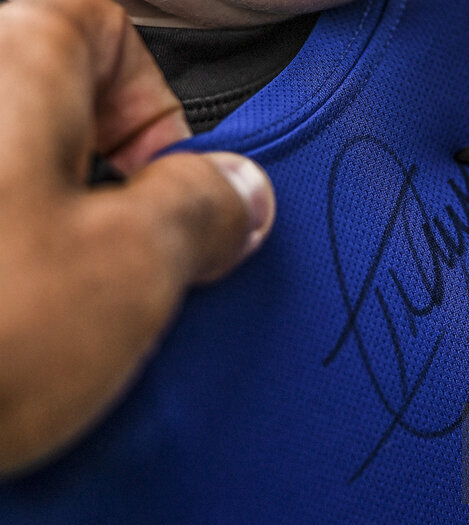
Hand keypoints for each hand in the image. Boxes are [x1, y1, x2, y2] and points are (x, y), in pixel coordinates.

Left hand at [0, 0, 275, 473]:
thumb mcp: (135, 263)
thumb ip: (206, 207)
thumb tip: (239, 194)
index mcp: (1, 58)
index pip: (104, 28)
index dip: (158, 115)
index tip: (173, 201)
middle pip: (53, 117)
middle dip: (108, 194)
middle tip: (126, 272)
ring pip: (15, 188)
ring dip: (53, 245)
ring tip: (60, 325)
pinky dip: (11, 281)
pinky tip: (15, 343)